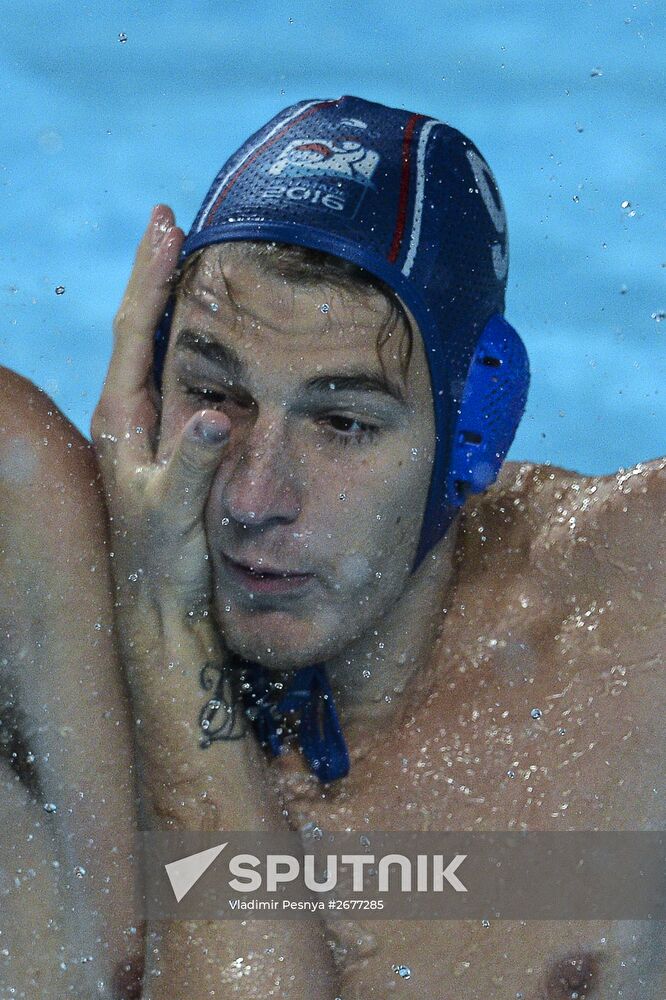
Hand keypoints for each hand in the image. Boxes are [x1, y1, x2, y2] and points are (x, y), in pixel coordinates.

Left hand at [92, 205, 229, 633]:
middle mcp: (128, 414)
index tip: (166, 223)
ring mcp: (148, 427)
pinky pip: (181, 376)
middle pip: (140, 325)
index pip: (132, 328)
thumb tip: (217, 417)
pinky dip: (195, 344)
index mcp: (122, 418)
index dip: (150, 275)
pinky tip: (218, 334)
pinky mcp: (169, 442)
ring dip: (175, 304)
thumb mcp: (176, 512)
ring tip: (198, 262)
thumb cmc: (165, 559)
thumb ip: (195, 464)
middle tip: (177, 225)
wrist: (163, 603)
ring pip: (159, 348)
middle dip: (158, 275)